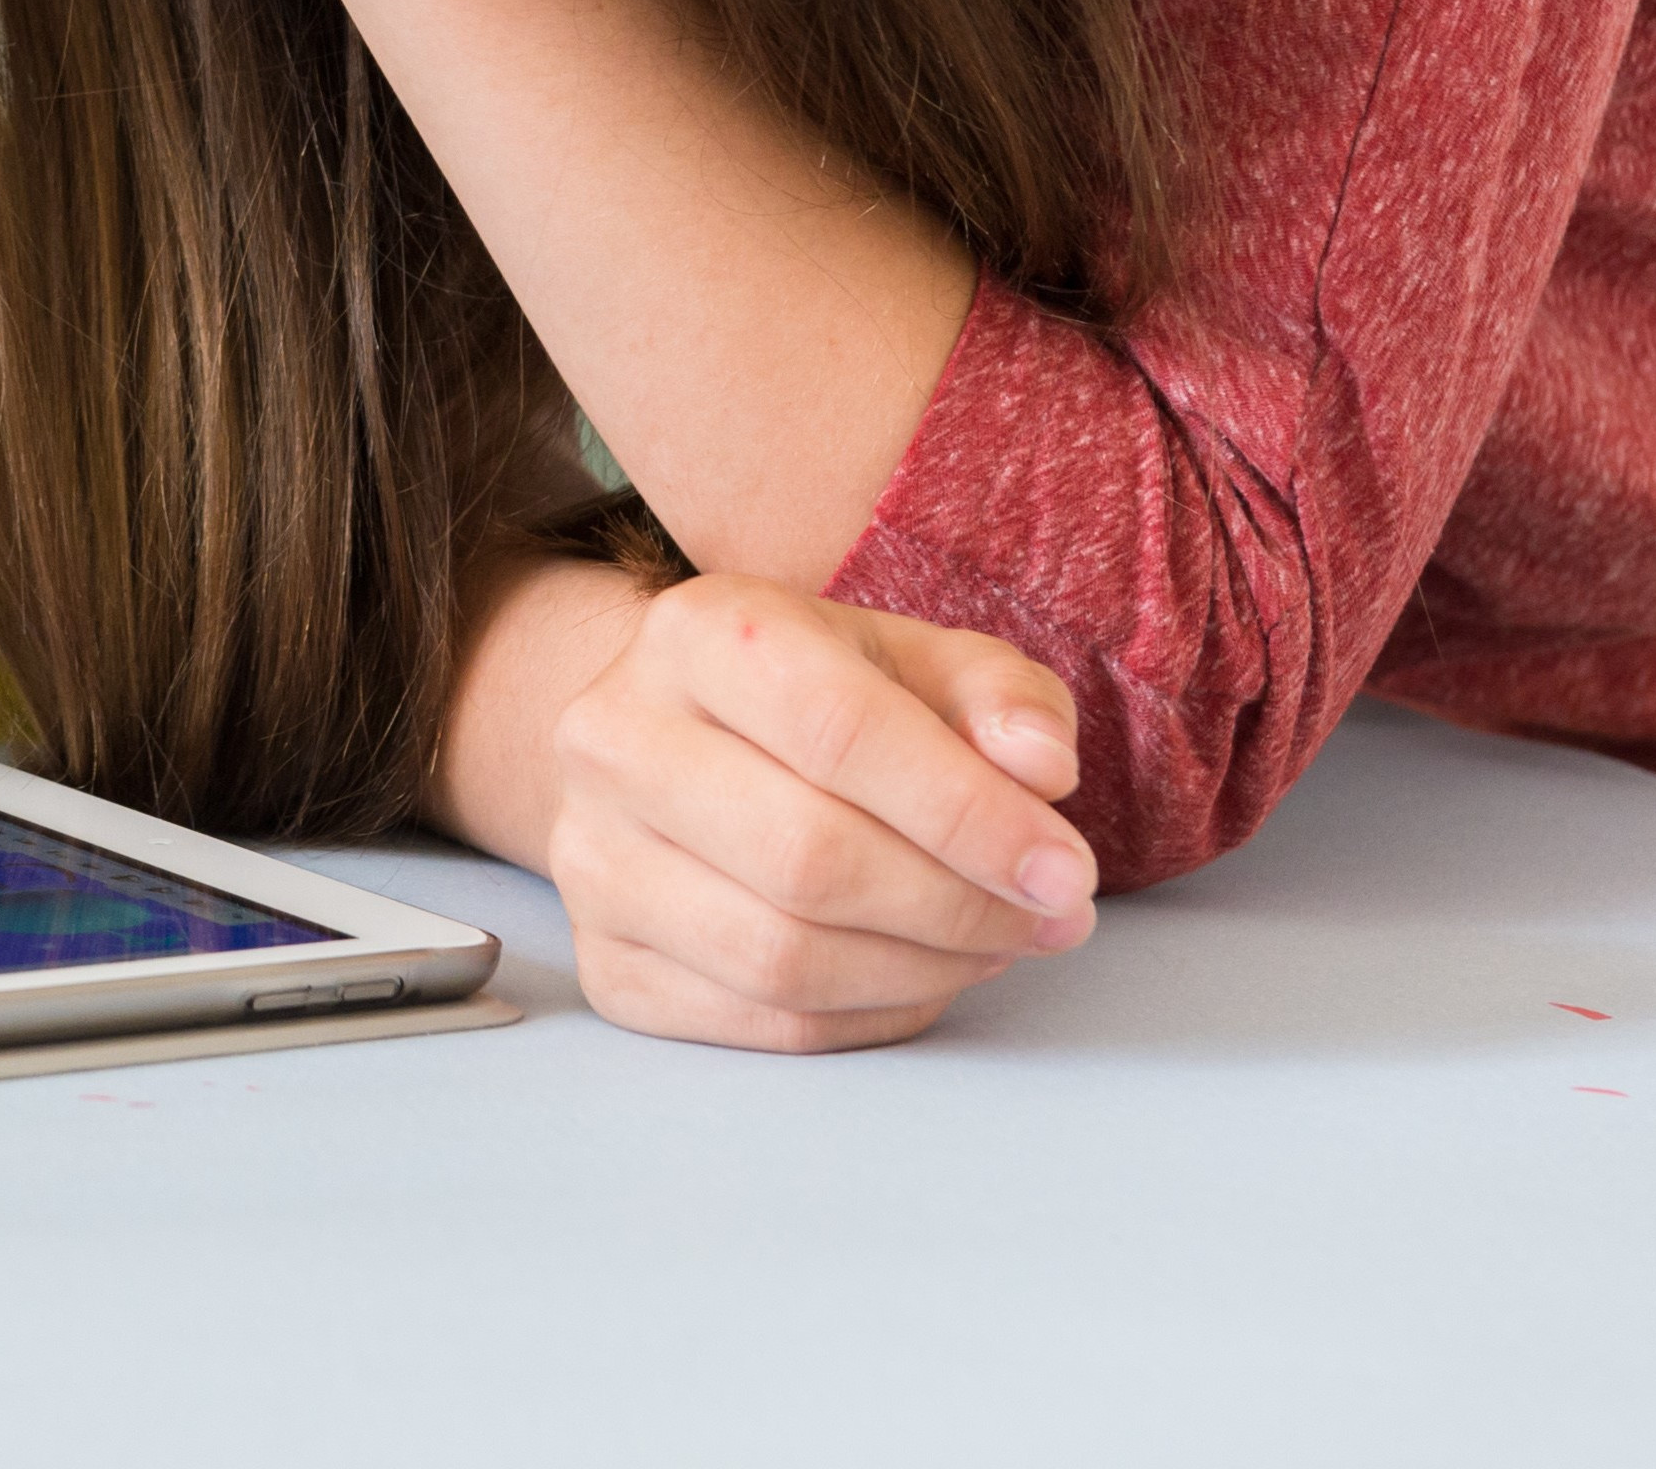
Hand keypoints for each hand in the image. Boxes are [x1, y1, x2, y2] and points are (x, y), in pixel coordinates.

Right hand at [472, 565, 1096, 1052]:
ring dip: (924, 970)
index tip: (1065, 870)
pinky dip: (869, 1016)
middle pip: (808, 858)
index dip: (968, 814)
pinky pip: (760, 1022)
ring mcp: (590, 857)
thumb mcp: (918, 660)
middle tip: (1051, 919)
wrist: (679, 742)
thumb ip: (998, 698)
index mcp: (696, 633)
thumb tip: (1038, 767)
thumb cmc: (822, 700)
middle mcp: (614, 738)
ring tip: (994, 943)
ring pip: (781, 957)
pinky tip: (918, 975)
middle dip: (960, 905)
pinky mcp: (604, 959)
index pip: (838, 731)